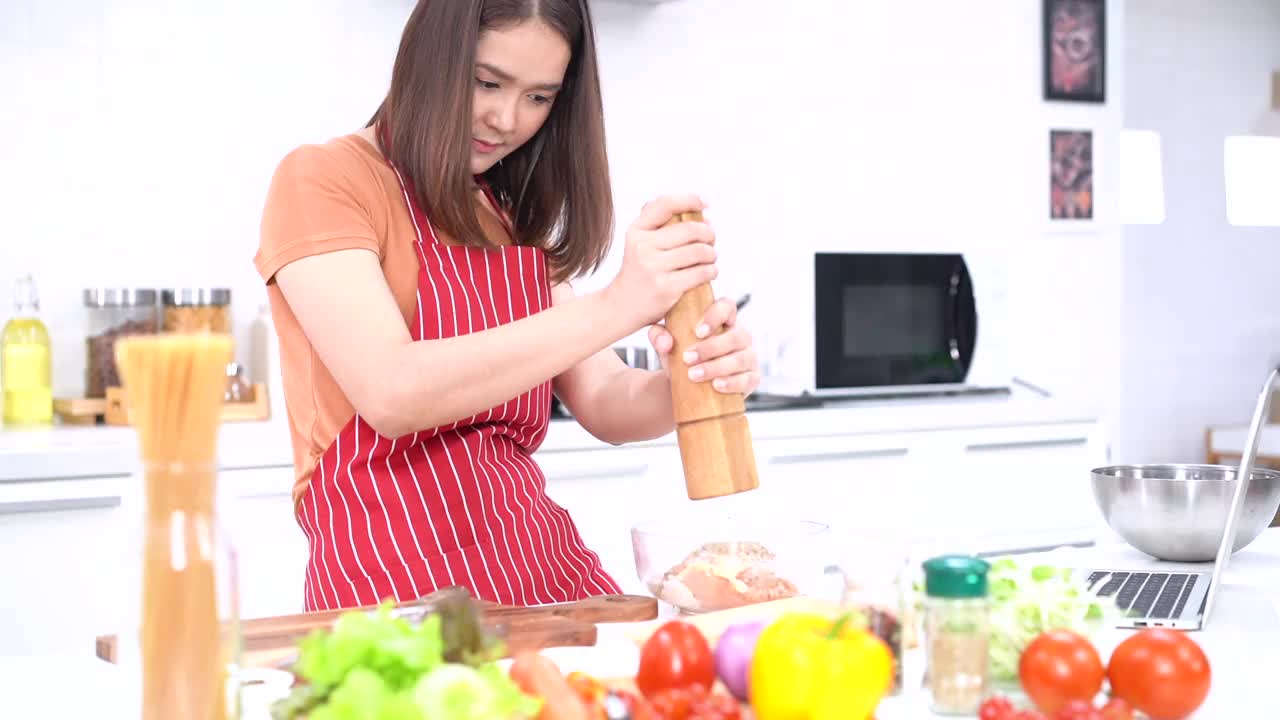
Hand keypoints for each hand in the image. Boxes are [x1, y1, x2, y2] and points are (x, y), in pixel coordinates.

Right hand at [604, 193, 717, 331]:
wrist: (622, 306)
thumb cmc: (640, 272)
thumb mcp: (640, 242)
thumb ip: (662, 224)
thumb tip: (703, 215)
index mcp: (637, 230)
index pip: (666, 204)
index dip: (690, 200)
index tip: (704, 203)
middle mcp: (642, 246)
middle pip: (690, 229)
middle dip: (708, 234)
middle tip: (711, 241)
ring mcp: (653, 267)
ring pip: (699, 251)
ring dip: (712, 254)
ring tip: (711, 258)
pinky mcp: (665, 287)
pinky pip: (700, 273)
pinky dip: (711, 271)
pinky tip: (709, 273)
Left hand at [648, 296, 759, 395]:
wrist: (687, 387)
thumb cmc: (681, 357)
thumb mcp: (667, 345)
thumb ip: (659, 336)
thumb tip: (665, 341)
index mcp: (724, 320)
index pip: (727, 307)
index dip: (715, 316)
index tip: (697, 331)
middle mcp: (740, 336)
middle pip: (735, 336)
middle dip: (710, 348)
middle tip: (687, 358)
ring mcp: (748, 357)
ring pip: (739, 359)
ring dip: (716, 367)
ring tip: (693, 375)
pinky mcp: (752, 378)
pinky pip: (748, 379)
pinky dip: (732, 383)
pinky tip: (716, 385)